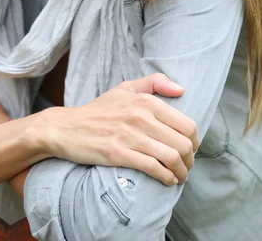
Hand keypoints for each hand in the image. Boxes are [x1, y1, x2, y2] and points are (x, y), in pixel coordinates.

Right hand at [41, 74, 198, 185]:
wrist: (67, 127)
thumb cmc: (99, 110)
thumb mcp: (125, 88)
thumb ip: (154, 82)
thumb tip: (181, 90)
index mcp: (145, 100)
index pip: (186, 124)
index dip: (194, 141)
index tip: (191, 149)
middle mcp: (140, 116)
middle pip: (182, 143)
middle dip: (190, 159)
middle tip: (187, 166)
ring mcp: (129, 135)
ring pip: (171, 157)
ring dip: (181, 171)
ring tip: (179, 176)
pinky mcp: (118, 153)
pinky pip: (152, 168)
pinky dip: (165, 177)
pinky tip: (167, 180)